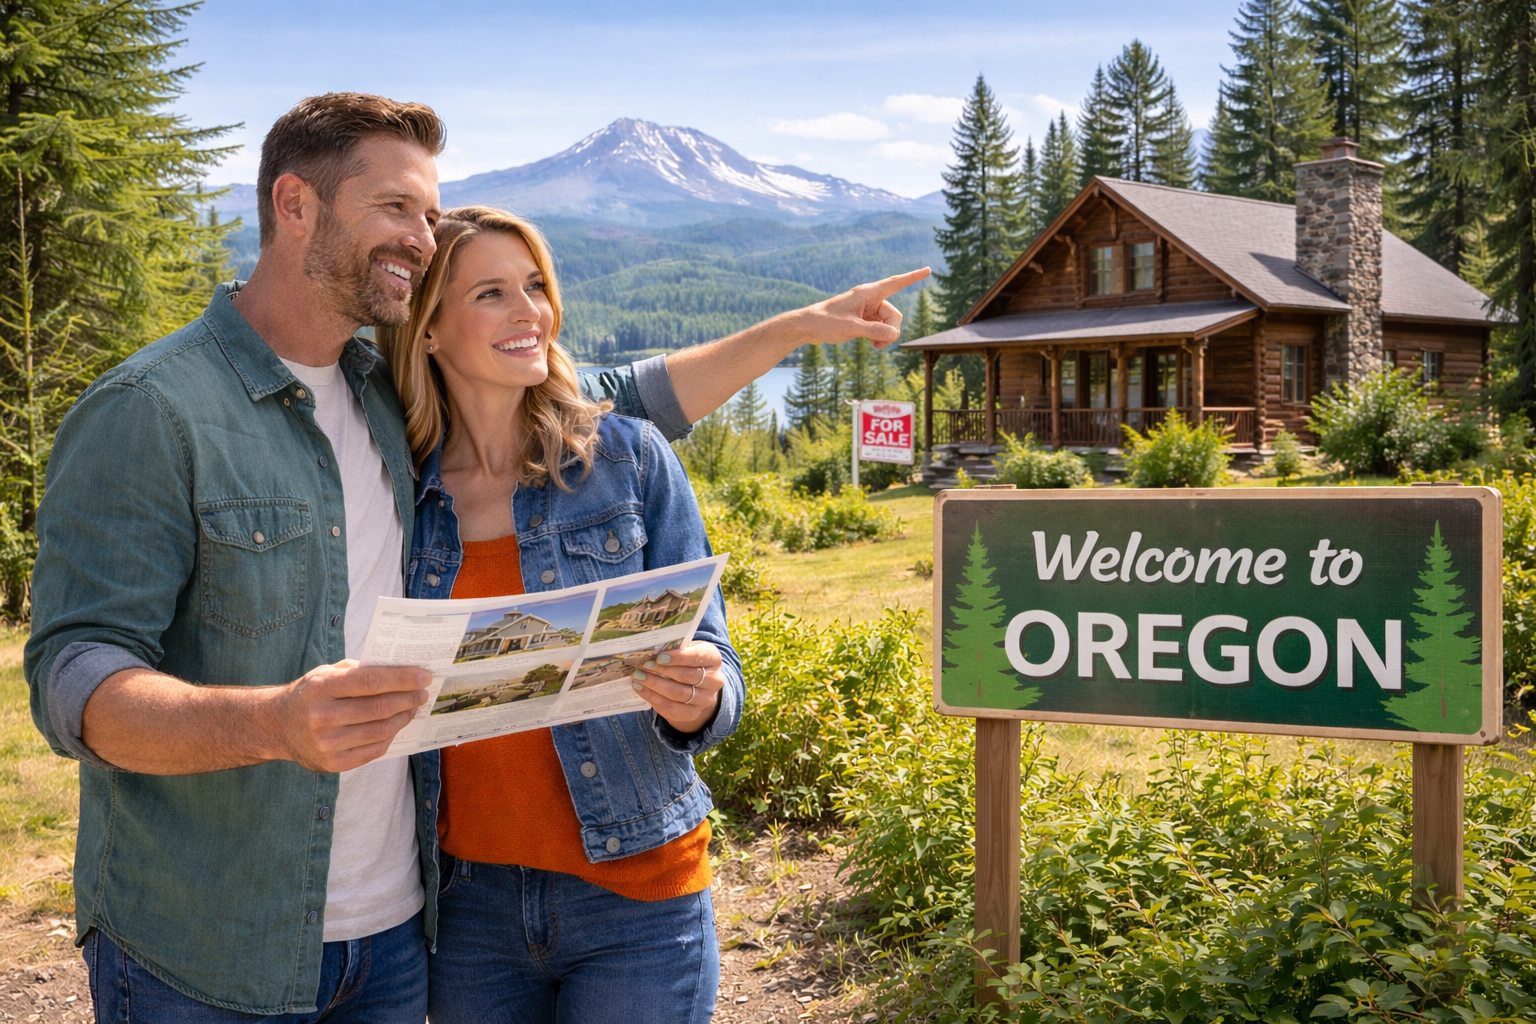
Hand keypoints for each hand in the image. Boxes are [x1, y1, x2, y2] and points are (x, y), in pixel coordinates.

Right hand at [269, 660, 431, 772]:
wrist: (276, 727)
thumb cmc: (309, 695)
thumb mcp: (325, 673)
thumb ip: (358, 670)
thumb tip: (399, 670)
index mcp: (321, 688)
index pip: (370, 681)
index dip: (401, 679)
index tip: (423, 676)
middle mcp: (322, 717)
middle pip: (379, 708)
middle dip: (408, 698)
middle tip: (423, 692)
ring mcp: (327, 744)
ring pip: (381, 730)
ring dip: (404, 717)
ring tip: (412, 707)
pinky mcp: (333, 763)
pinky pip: (374, 750)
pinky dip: (391, 736)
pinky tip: (396, 724)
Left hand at [630, 641, 724, 733]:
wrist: (697, 684)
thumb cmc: (688, 661)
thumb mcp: (686, 649)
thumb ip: (674, 649)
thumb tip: (650, 650)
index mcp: (713, 659)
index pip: (697, 657)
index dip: (677, 657)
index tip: (659, 657)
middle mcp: (714, 680)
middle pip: (687, 676)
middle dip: (662, 671)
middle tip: (643, 666)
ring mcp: (705, 699)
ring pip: (678, 694)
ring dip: (655, 685)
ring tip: (638, 677)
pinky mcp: (694, 713)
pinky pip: (672, 709)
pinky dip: (654, 699)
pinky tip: (641, 689)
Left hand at [791, 267, 931, 349]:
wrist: (808, 327)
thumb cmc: (826, 322)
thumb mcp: (851, 328)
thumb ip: (874, 331)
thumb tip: (894, 335)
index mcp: (867, 293)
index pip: (895, 283)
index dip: (913, 277)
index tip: (928, 270)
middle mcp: (869, 299)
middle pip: (893, 313)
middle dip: (891, 330)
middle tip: (879, 345)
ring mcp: (867, 309)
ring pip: (888, 322)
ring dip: (884, 336)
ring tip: (873, 347)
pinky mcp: (863, 318)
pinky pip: (880, 327)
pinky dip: (878, 336)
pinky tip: (871, 345)